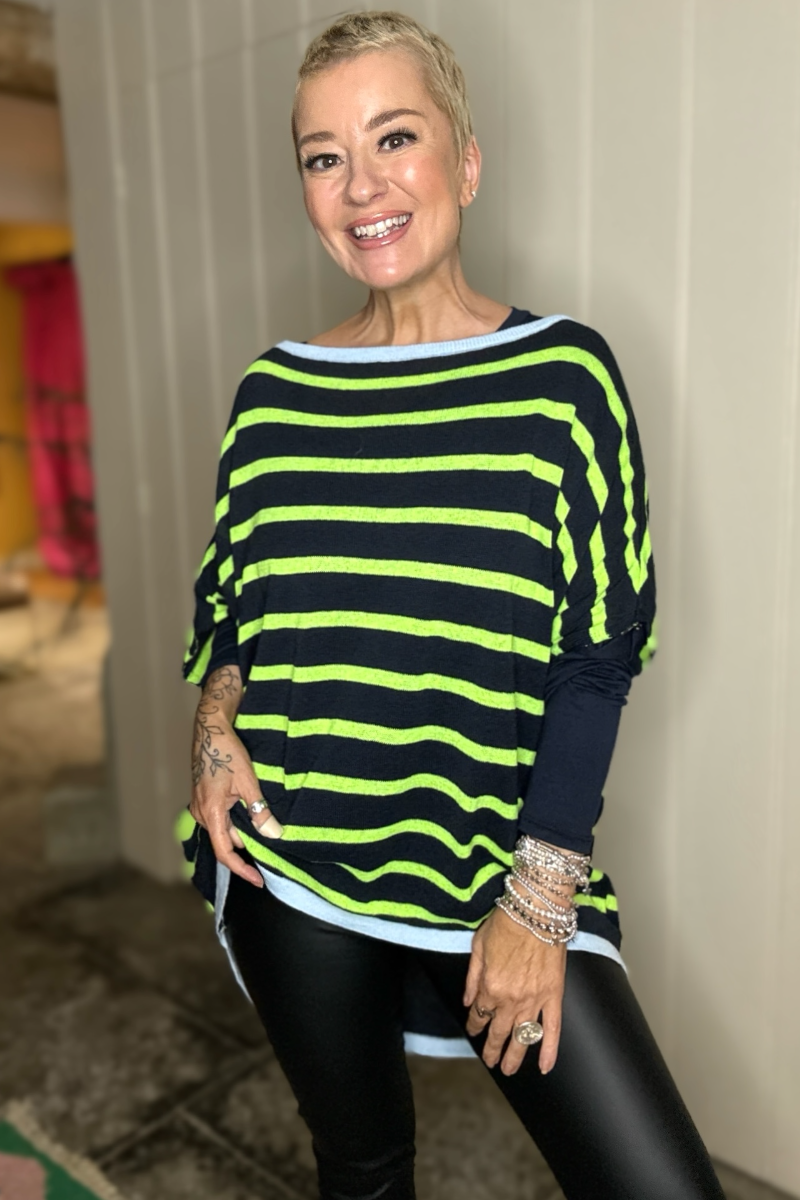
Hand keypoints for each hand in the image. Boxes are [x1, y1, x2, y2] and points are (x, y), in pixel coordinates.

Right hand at [189, 666, 281, 887]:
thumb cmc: (227, 751)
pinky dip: (236, 820)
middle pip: (227, 840)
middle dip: (247, 844)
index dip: (242, 869)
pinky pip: (221, 818)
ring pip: (225, 829)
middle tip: (272, 844)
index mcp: (211, 813)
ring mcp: (200, 806)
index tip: (258, 880)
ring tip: (264, 825)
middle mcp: (201, 814)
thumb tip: (274, 834)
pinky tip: (250, 811)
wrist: (210, 728)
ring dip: (242, 830)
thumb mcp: (248, 781)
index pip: (225, 852)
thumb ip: (259, 810)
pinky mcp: (204, 799)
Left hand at [464, 906, 565, 1075]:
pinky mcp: (554, 995)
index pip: (479, 1014)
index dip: (474, 1024)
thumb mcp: (478, 946)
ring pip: (523, 1037)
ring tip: (509, 1070)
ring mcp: (534, 1000)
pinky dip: (549, 1050)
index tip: (473, 1029)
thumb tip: (467, 1000)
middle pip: (499, 1032)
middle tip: (490, 1061)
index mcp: (490, 987)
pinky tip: (545, 1066)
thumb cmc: (506, 923)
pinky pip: (553, 1029)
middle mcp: (511, 999)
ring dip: (515, 1056)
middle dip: (492, 1049)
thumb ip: (472, 977)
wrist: (537, 911)